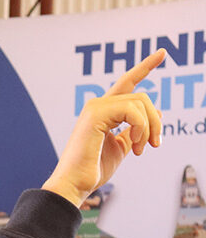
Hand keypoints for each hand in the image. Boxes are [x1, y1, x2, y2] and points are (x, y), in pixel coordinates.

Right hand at [43, 49, 164, 206]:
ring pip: (140, 102)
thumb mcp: (120, 148)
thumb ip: (134, 130)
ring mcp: (95, 108)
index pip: (126, 83)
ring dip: (149, 127)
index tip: (162, 53)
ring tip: (142, 149)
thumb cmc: (92, 170)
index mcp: (102, 113)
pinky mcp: (95, 114)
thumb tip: (156, 114)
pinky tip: (136, 145)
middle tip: (155, 144)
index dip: (144, 67)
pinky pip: (132, 111)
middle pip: (141, 97)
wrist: (75, 184)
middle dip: (155, 120)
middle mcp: (97, 106)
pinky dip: (141, 127)